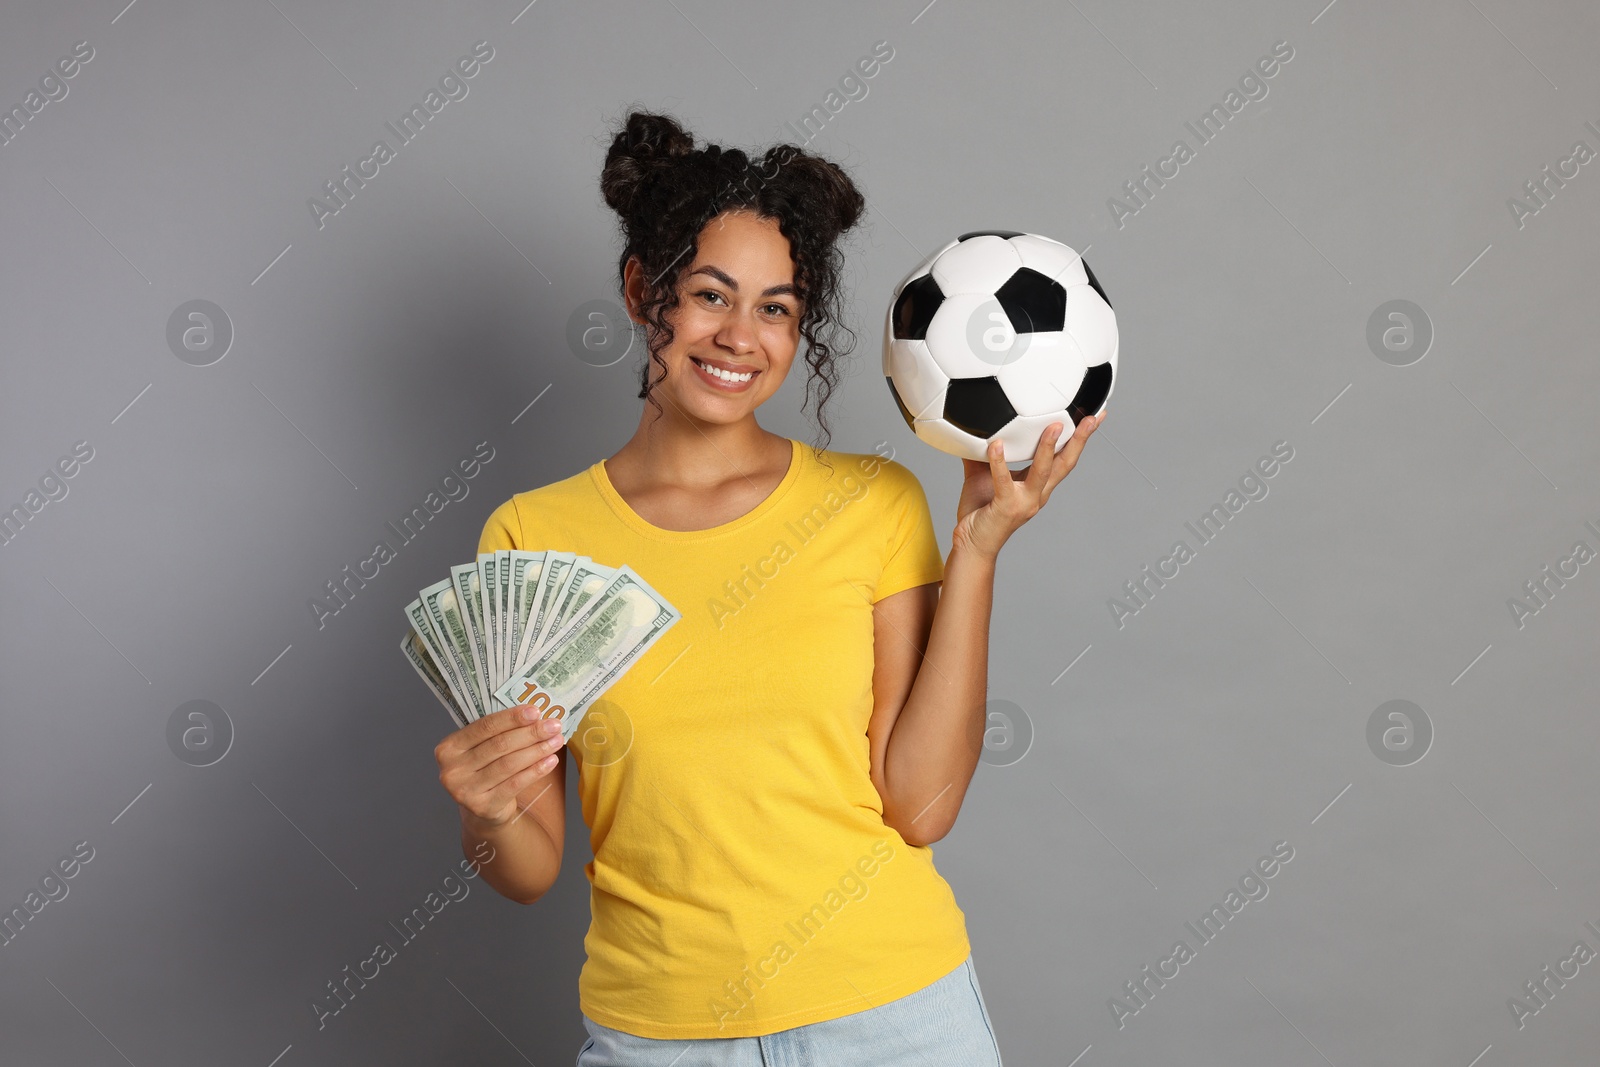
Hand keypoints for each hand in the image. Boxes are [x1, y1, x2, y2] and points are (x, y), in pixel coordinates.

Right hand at [435, 704, 566, 829]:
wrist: (483, 809)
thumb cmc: (486, 769)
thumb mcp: (482, 749)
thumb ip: (499, 732)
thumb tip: (535, 715)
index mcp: (449, 747)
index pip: (484, 726)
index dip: (512, 718)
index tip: (535, 711)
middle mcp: (452, 769)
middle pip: (499, 745)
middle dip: (530, 733)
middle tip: (553, 725)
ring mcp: (465, 790)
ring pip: (509, 764)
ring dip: (537, 750)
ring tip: (556, 741)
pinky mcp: (483, 806)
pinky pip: (515, 784)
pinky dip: (536, 771)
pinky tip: (551, 761)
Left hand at [953, 410, 1105, 560]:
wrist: (971, 545)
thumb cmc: (979, 512)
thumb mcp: (982, 476)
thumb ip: (983, 454)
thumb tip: (975, 426)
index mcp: (1038, 486)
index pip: (1063, 458)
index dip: (1080, 439)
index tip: (1093, 417)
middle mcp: (1037, 494)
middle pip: (1065, 463)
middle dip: (1080, 439)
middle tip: (1093, 417)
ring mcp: (1024, 502)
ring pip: (1043, 471)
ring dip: (1049, 447)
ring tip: (1054, 426)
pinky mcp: (1006, 507)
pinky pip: (1003, 481)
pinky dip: (1000, 462)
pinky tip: (996, 445)